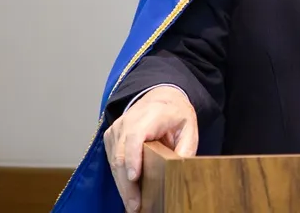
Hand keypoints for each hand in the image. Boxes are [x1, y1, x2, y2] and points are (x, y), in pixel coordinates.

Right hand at [103, 86, 198, 211]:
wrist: (160, 97)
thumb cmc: (174, 113)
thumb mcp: (189, 126)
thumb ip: (186, 147)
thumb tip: (180, 169)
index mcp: (150, 115)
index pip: (135, 136)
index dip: (133, 157)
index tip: (134, 177)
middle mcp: (128, 121)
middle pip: (121, 154)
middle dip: (127, 183)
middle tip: (135, 204)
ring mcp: (117, 129)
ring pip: (113, 161)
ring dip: (122, 185)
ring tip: (133, 204)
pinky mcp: (111, 137)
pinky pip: (112, 161)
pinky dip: (119, 177)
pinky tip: (129, 192)